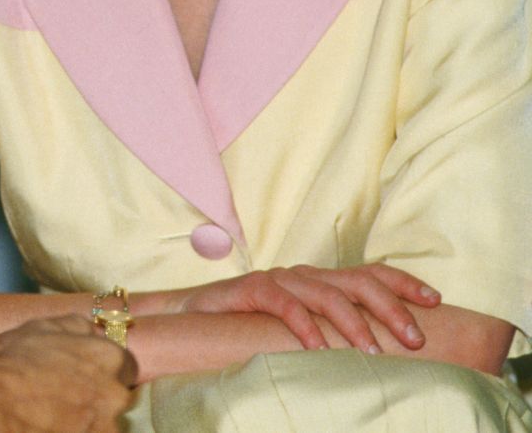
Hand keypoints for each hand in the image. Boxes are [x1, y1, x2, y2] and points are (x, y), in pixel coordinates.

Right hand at [0, 316, 135, 432]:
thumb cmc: (14, 363)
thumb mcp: (44, 326)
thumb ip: (77, 327)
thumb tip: (91, 330)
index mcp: (109, 359)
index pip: (125, 367)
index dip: (103, 372)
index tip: (86, 378)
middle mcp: (115, 397)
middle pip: (116, 400)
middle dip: (98, 401)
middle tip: (67, 401)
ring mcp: (105, 429)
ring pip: (103, 426)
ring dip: (86, 423)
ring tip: (54, 419)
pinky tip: (50, 427)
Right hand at [170, 264, 440, 353]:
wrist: (194, 313)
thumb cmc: (252, 324)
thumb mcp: (300, 327)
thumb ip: (331, 329)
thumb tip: (381, 354)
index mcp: (320, 281)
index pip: (368, 274)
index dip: (402, 283)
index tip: (434, 300)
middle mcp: (304, 275)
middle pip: (355, 280)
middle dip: (390, 306)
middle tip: (413, 338)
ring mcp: (279, 280)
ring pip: (325, 292)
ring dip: (353, 322)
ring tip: (373, 352)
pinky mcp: (252, 289)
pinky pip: (284, 304)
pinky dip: (305, 325)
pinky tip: (319, 347)